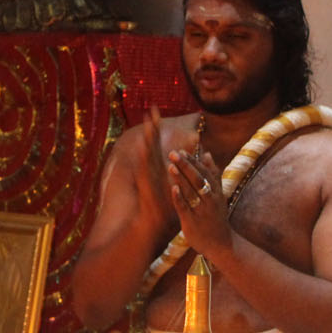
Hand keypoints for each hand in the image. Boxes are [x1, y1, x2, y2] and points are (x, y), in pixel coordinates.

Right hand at [137, 108, 175, 228]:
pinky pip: (144, 168)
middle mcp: (150, 169)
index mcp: (157, 167)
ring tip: (148, 122)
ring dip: (147, 138)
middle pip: (151, 143)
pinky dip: (144, 157)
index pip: (157, 143)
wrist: (152, 223)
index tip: (156, 111)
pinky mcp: (145, 185)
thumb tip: (187, 158)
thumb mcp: (174, 183)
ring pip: (147, 153)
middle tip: (152, 109)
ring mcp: (146, 176)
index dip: (157, 127)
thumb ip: (179, 169)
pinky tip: (143, 146)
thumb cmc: (163, 206)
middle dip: (152, 126)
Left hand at [168, 147, 230, 257]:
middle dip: (186, 165)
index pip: (205, 172)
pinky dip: (180, 198)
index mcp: (217, 192)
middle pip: (198, 179)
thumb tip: (206, 153)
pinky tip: (173, 188)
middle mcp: (211, 200)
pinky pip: (185, 208)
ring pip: (192, 192)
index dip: (193, 161)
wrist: (222, 244)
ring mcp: (202, 211)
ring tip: (171, 166)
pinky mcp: (192, 222)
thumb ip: (213, 174)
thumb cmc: (216, 216)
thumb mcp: (219, 194)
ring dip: (181, 178)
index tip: (182, 151)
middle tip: (174, 153)